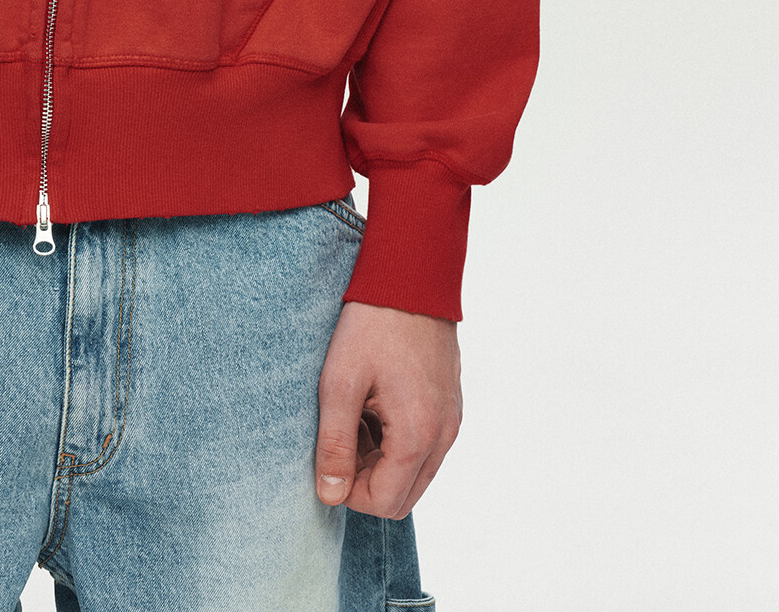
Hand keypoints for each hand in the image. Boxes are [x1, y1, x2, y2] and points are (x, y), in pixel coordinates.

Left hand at [315, 300, 461, 516]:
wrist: (410, 276)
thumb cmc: (371, 324)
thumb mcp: (340, 382)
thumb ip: (335, 444)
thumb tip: (330, 495)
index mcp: (419, 434)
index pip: (385, 502)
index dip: (348, 492)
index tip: (326, 458)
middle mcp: (445, 435)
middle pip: (404, 496)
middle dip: (366, 479)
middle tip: (339, 437)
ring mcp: (452, 420)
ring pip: (415, 472)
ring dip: (381, 460)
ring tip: (354, 415)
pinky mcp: (451, 405)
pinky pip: (425, 446)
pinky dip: (397, 441)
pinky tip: (373, 404)